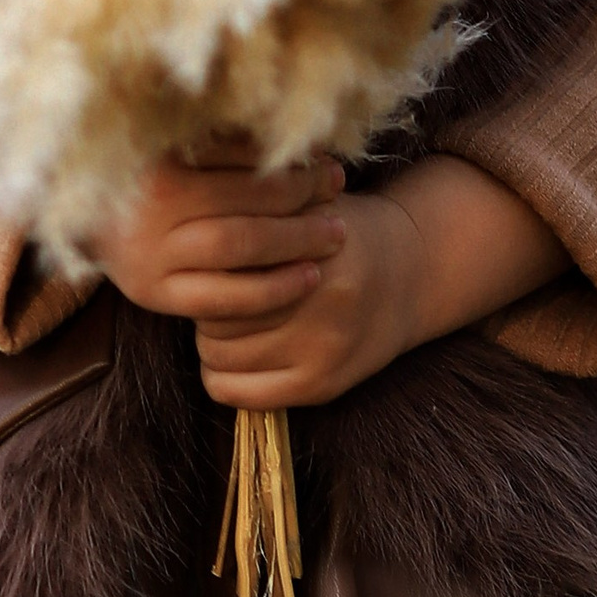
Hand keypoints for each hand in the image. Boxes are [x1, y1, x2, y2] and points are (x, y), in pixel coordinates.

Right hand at [90, 149, 346, 328]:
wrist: (76, 217)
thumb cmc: (137, 169)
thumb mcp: (166, 138)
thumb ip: (215, 129)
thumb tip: (288, 112)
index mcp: (157, 155)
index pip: (238, 153)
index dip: (287, 155)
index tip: (322, 154)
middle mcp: (149, 204)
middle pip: (244, 198)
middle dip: (301, 193)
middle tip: (337, 185)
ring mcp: (149, 253)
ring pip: (239, 246)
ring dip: (297, 239)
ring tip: (335, 232)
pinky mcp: (153, 293)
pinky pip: (225, 298)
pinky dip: (274, 288)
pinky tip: (309, 277)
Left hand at [192, 189, 422, 408]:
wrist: (410, 275)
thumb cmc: (339, 229)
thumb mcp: (304, 201)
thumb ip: (253, 204)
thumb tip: (186, 215)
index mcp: (313, 250)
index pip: (220, 267)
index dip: (203, 260)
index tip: (204, 254)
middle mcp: (321, 304)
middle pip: (215, 312)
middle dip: (204, 299)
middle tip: (212, 287)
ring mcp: (323, 351)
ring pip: (218, 355)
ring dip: (212, 338)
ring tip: (227, 318)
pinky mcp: (322, 387)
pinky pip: (238, 394)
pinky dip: (223, 375)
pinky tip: (235, 353)